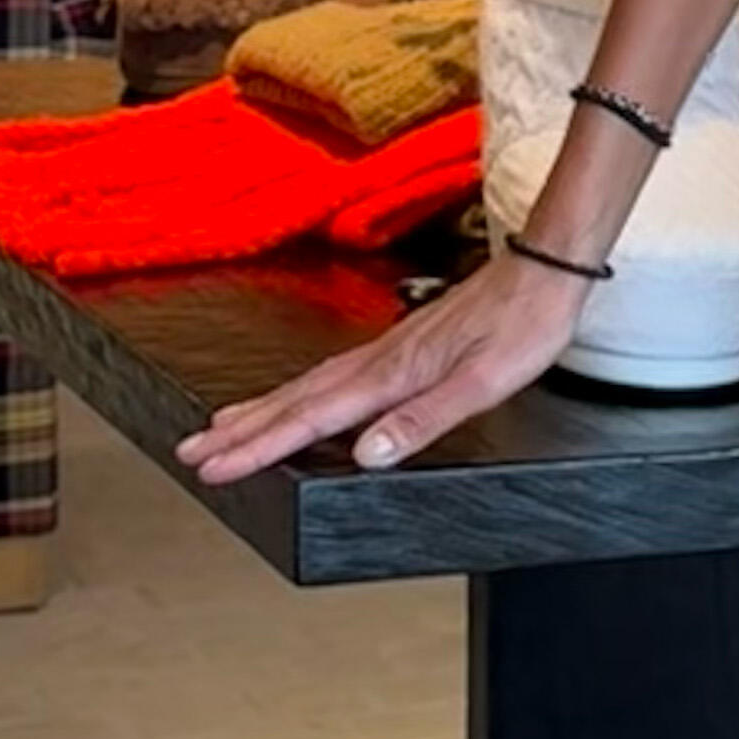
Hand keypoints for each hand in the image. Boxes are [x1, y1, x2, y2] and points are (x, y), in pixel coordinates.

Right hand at [182, 246, 589, 486]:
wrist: (546, 271)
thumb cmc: (524, 325)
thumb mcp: (485, 383)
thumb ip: (423, 419)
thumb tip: (366, 454)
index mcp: (392, 374)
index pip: (310, 419)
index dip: (259, 447)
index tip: (216, 467)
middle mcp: (379, 360)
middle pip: (294, 402)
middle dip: (241, 432)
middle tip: (193, 453)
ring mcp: (387, 350)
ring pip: (307, 386)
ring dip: (262, 410)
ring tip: (221, 428)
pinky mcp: (401, 345)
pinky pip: (332, 375)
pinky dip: (300, 392)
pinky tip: (299, 399)